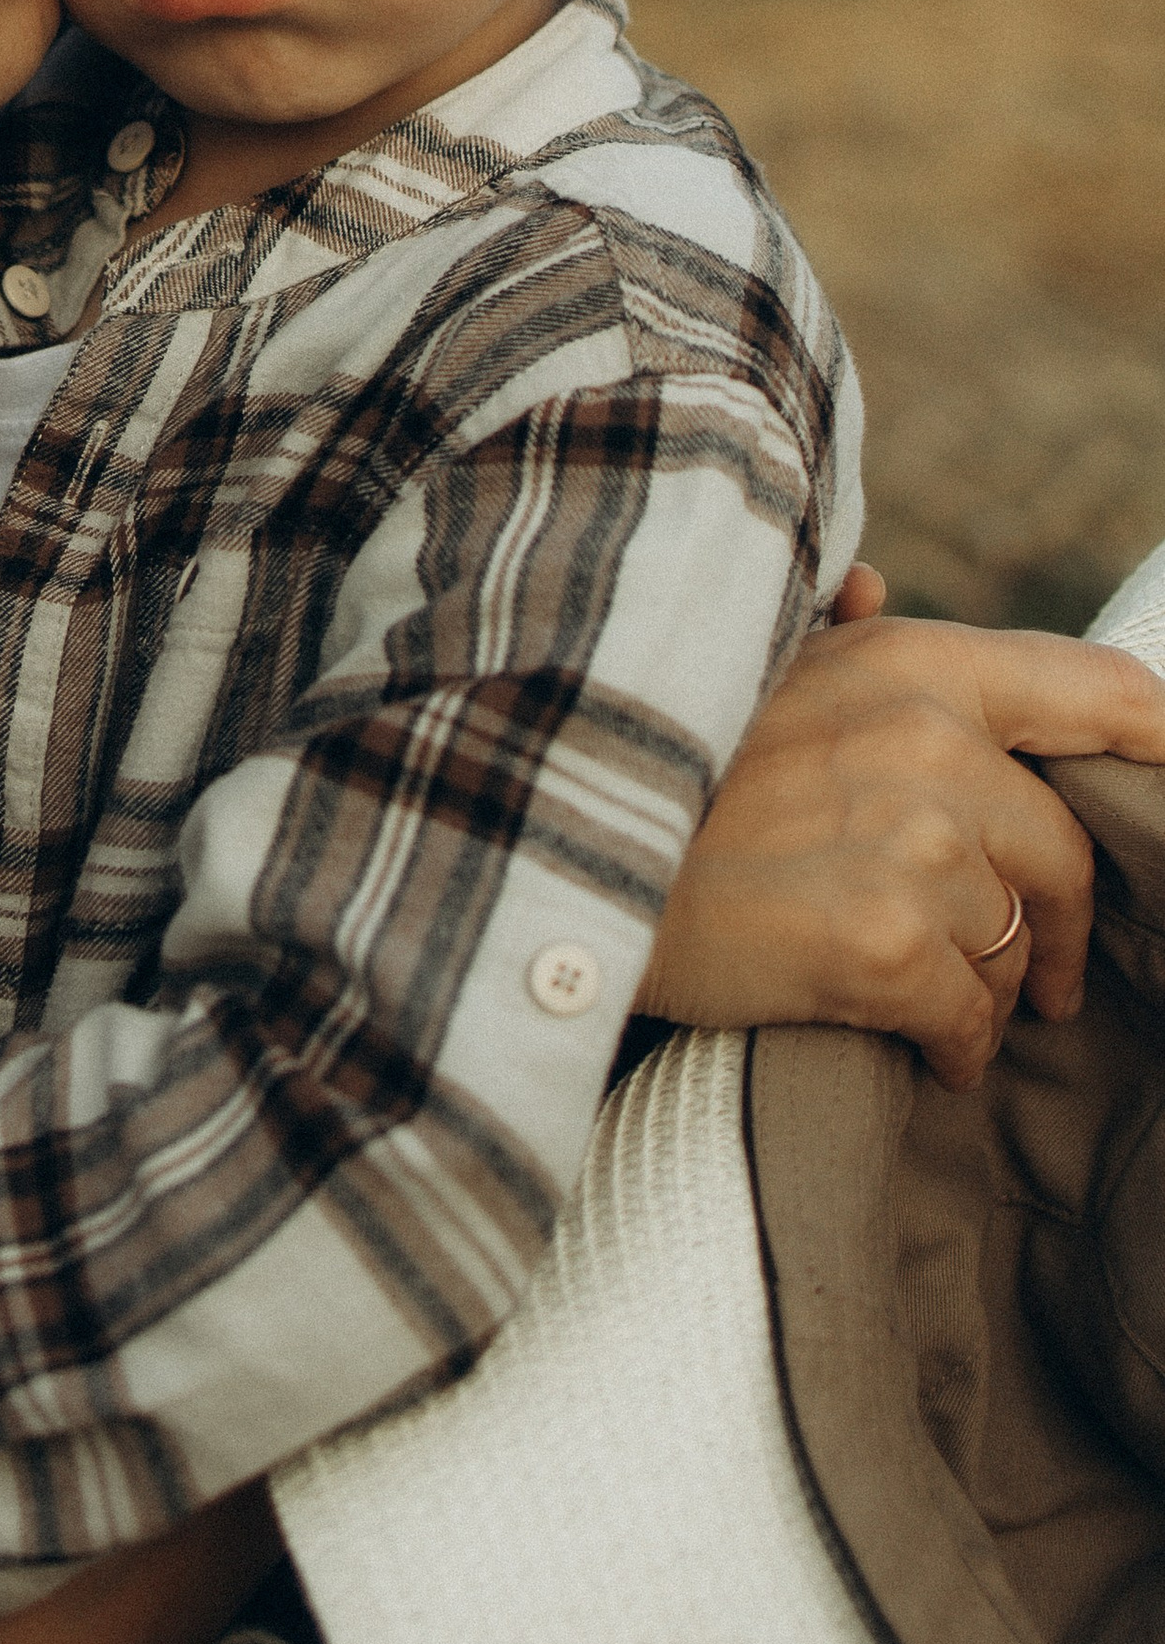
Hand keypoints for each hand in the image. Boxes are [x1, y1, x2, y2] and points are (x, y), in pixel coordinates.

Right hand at [634, 590, 1164, 1088]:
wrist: (540, 846)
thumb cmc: (645, 760)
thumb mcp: (746, 666)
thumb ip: (834, 637)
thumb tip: (871, 591)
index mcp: (911, 665)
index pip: (1101, 692)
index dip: (1158, 743)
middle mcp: (931, 745)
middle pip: (1062, 856)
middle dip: (1053, 929)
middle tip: (1042, 976)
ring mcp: (913, 849)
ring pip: (1010, 951)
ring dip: (984, 992)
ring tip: (938, 1009)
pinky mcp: (884, 947)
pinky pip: (965, 1022)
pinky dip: (949, 1050)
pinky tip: (919, 1053)